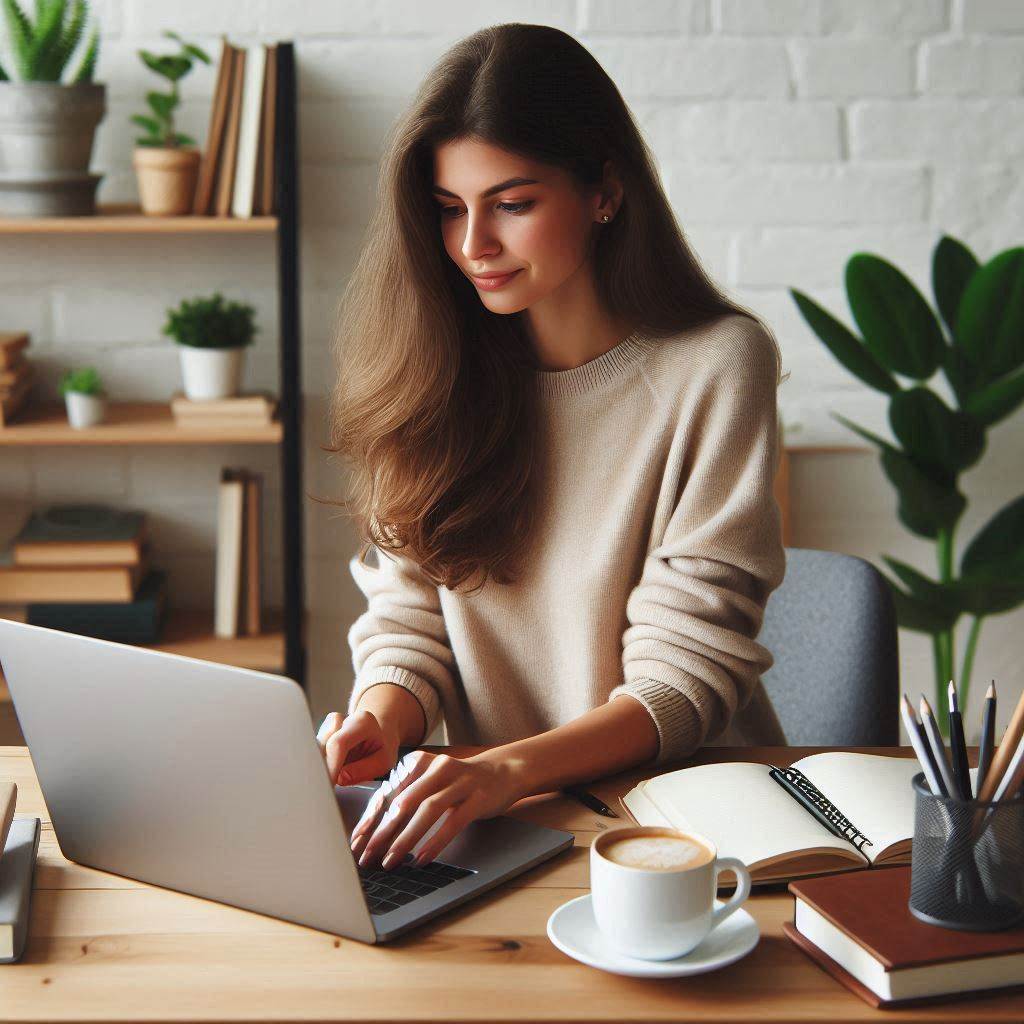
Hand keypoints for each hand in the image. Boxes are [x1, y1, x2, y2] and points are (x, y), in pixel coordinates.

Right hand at [316, 708, 399, 786]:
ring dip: (322, 768)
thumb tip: (339, 778)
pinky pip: (313, 753)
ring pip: (314, 751)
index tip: (329, 784)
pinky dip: (320, 765)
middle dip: (324, 769)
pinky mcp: (319, 733)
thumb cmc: (382, 749)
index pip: (339, 744)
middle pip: (322, 747)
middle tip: (329, 788)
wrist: (378, 736)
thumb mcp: (383, 762)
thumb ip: (364, 770)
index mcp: (362, 722)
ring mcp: (327, 726)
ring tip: (338, 776)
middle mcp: (341, 719)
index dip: (331, 765)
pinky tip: (331, 770)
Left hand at [349, 749, 523, 869]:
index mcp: (420, 762)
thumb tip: (374, 828)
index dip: (372, 818)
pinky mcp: (478, 797)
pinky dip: (436, 841)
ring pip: (428, 810)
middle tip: (367, 856)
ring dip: (406, 838)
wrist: (503, 771)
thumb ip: (406, 797)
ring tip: (391, 860)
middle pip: (405, 801)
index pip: (390, 792)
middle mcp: (438, 768)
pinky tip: (422, 858)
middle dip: (383, 831)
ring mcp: (460, 781)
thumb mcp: (430, 782)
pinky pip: (454, 821)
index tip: (356, 842)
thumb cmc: (458, 783)